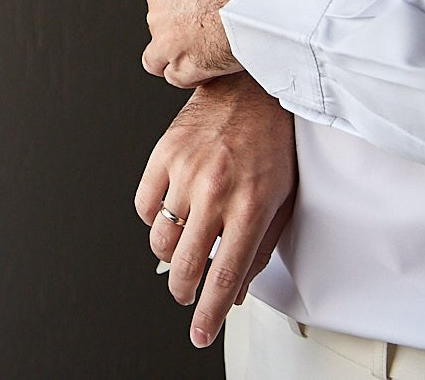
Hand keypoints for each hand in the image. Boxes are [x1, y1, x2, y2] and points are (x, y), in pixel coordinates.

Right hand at [135, 73, 296, 348]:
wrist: (251, 90)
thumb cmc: (271, 145)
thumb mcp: (280, 202)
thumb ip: (259, 250)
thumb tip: (237, 291)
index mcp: (251, 207)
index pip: (224, 276)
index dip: (210, 313)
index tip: (201, 333)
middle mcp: (216, 191)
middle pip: (185, 264)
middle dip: (182, 291)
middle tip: (186, 294)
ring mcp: (186, 171)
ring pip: (160, 238)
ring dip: (168, 256)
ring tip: (181, 251)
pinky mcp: (164, 154)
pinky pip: (144, 204)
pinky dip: (152, 220)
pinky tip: (169, 215)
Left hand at [142, 0, 267, 86]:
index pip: (159, 7)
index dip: (179, 16)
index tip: (196, 20)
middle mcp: (158, 15)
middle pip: (159, 32)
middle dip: (177, 37)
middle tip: (202, 38)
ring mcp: (167, 43)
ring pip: (156, 60)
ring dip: (176, 61)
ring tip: (201, 58)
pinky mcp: (184, 66)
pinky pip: (177, 78)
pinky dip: (192, 77)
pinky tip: (210, 70)